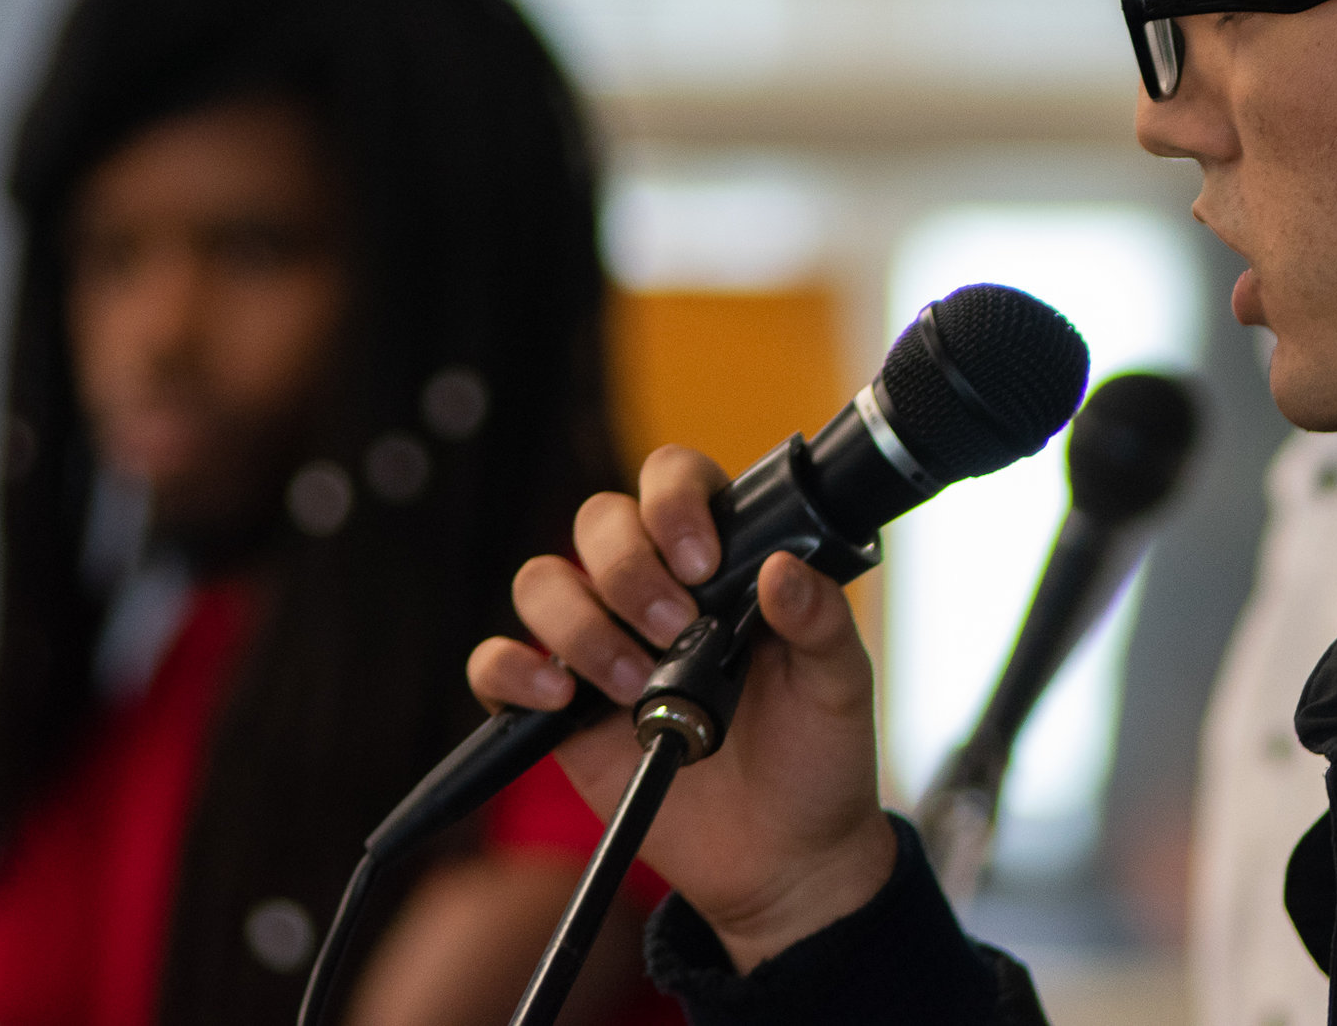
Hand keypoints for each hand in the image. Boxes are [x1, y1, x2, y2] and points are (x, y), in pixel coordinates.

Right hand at [467, 446, 898, 970]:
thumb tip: (783, 567)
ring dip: (580, 623)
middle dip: (627, 567)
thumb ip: (821, 619)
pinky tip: (563, 697)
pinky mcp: (560, 712)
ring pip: (541, 581)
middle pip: (598, 521)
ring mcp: (602, 645)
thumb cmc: (817, 755)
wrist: (785, 857)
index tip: (703, 560)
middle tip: (673, 627)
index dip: (674, 501)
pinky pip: (496, 666)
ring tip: (635, 683)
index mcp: (722, 561)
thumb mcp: (840, 683)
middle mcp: (653, 588)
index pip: (674, 479)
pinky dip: (512, 670)